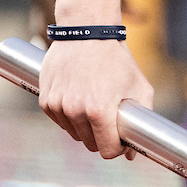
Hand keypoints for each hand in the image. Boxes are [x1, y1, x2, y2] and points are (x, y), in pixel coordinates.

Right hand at [39, 39, 153, 159]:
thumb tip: (133, 153)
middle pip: (89, 144)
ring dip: (84, 126)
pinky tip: (79, 97)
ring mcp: (58, 106)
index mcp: (100, 111)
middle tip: (109, 118)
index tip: (121, 139)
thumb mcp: (140, 86)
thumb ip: (141, 119)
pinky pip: (60, 121)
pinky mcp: (45, 101)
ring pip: (74, 134)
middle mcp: (76, 111)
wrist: (87, 32)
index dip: (117, 148)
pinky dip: (69, 116)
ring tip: (94, 102)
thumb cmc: (117, 59)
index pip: (107, 150)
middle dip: (102, 137)